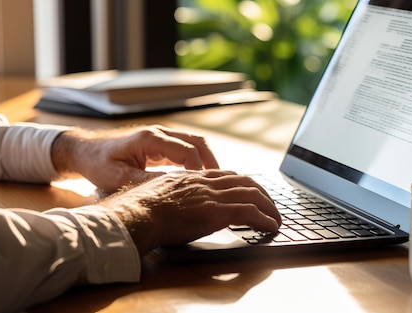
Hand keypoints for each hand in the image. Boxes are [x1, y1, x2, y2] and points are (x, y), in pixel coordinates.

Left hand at [51, 125, 218, 193]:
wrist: (83, 150)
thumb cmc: (98, 163)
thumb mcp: (120, 178)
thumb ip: (147, 183)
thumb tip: (173, 191)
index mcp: (151, 139)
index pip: (187, 152)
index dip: (199, 171)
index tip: (205, 189)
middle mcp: (159, 133)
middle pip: (197, 142)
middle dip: (211, 163)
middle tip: (220, 183)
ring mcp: (160, 136)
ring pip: (194, 143)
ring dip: (206, 160)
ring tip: (215, 181)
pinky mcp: (158, 143)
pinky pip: (184, 148)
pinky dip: (196, 160)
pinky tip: (198, 177)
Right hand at [98, 170, 281, 254]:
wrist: (136, 215)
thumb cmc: (140, 210)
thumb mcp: (159, 195)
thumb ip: (174, 196)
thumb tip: (178, 205)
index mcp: (192, 177)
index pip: (226, 175)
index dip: (243, 184)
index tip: (251, 192)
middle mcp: (205, 182)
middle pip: (244, 181)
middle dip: (262, 193)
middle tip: (271, 205)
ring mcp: (211, 196)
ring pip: (252, 194)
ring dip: (269, 207)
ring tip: (276, 218)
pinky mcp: (215, 212)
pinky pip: (249, 212)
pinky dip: (265, 219)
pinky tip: (271, 227)